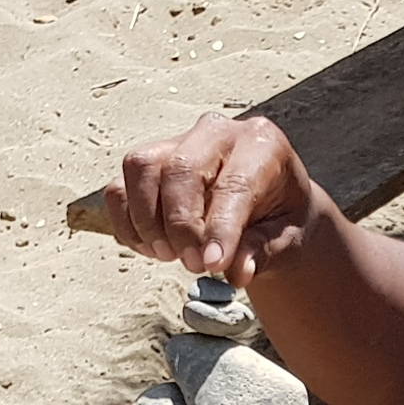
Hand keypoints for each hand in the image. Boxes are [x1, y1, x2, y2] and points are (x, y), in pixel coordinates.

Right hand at [108, 115, 318, 281]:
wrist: (270, 210)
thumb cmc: (280, 221)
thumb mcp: (285, 240)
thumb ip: (261, 253)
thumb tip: (237, 273)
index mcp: (262, 143)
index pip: (233, 184)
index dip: (219, 228)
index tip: (212, 266)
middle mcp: (217, 131)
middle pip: (179, 169)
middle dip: (180, 226)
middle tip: (193, 266)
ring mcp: (177, 141)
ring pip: (141, 169)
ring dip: (149, 223)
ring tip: (172, 256)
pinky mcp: (149, 162)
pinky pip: (119, 188)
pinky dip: (128, 225)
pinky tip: (154, 249)